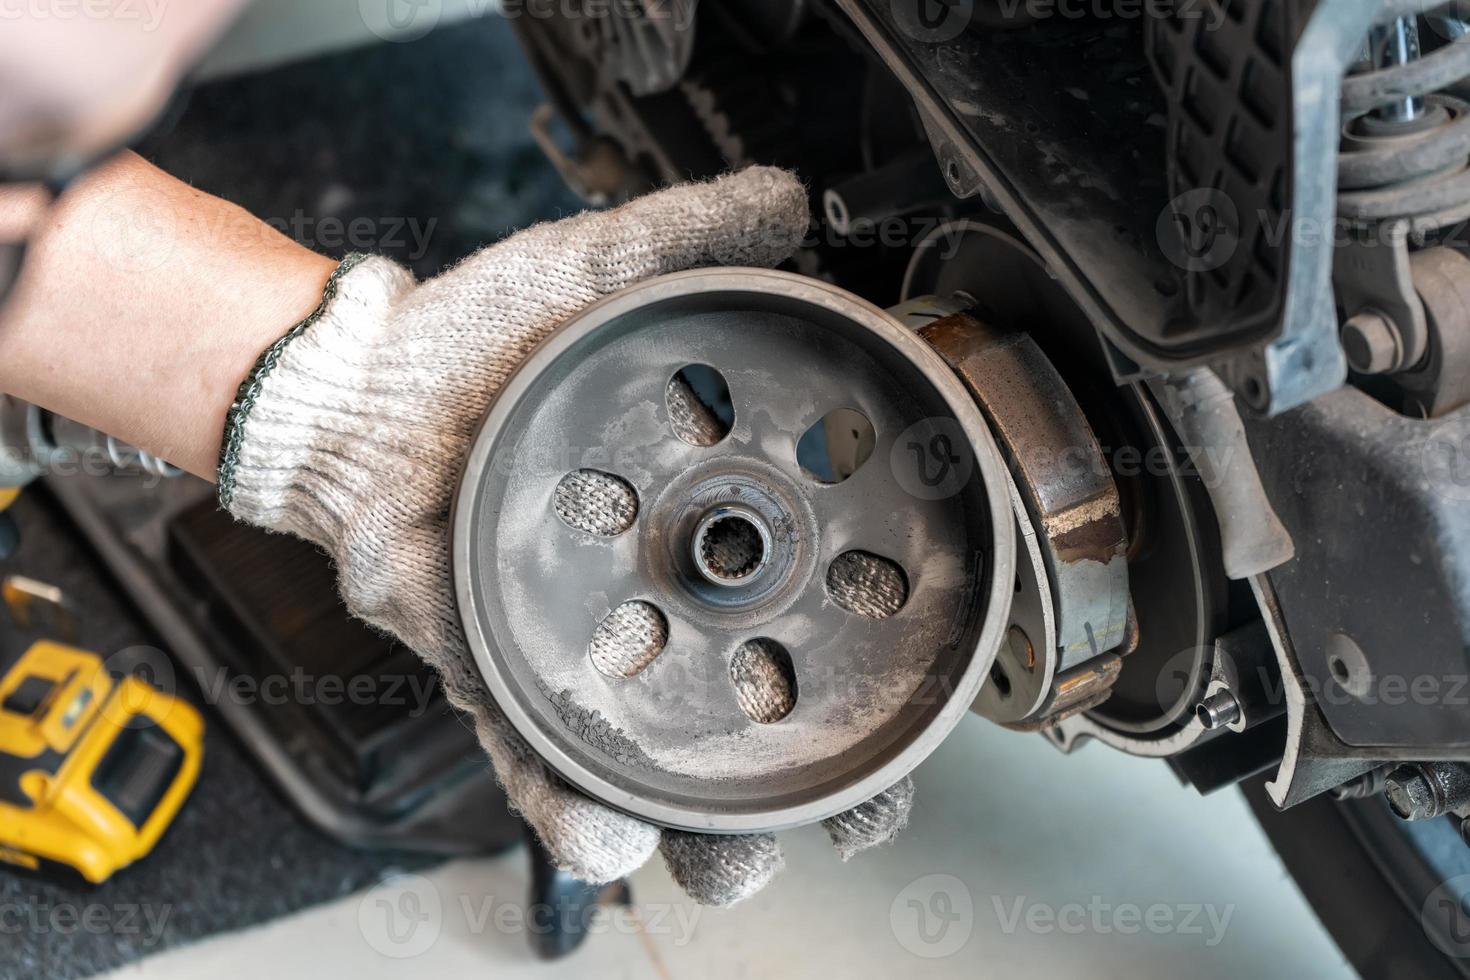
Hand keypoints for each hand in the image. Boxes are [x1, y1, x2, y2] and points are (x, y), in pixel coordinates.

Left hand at [217, 167, 914, 904]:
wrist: (358, 389)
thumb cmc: (480, 344)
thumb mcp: (596, 278)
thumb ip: (693, 241)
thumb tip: (790, 207)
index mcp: (691, 523)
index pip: (801, 608)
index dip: (867, 665)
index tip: (911, 710)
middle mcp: (642, 601)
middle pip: (745, 719)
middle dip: (805, 784)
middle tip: (851, 813)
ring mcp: (569, 650)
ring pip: (653, 767)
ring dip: (705, 827)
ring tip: (740, 858)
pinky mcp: (488, 671)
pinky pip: (529, 756)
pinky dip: (568, 804)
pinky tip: (607, 830)